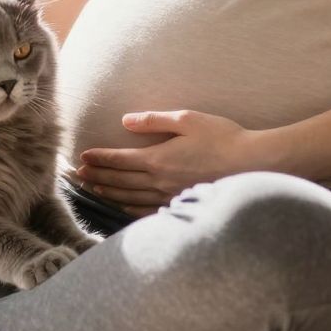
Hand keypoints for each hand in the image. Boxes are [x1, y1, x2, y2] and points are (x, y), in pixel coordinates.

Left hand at [73, 110, 264, 217]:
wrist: (253, 164)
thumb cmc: (223, 137)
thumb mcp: (188, 119)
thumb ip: (154, 121)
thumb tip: (126, 121)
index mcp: (158, 158)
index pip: (119, 160)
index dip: (99, 159)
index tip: (82, 157)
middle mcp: (159, 181)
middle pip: (119, 180)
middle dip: (97, 176)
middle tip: (78, 175)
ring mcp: (169, 196)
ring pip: (129, 198)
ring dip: (108, 193)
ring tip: (93, 189)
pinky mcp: (181, 205)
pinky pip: (147, 211)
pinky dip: (129, 208)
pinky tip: (121, 206)